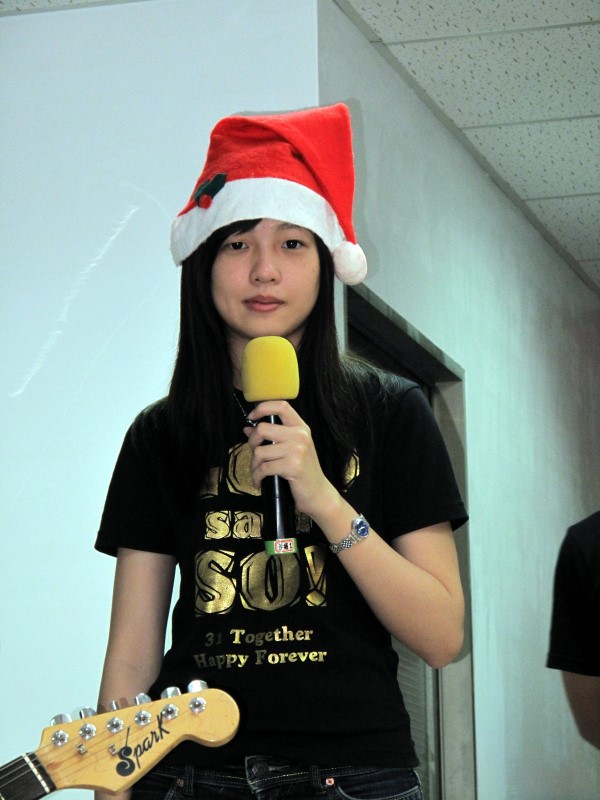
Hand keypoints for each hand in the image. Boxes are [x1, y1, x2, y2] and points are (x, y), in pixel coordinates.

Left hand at [244, 400, 336, 518]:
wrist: (318, 493)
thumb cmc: (303, 471)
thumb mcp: (291, 449)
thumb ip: (272, 436)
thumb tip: (247, 429)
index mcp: (301, 428)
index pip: (281, 406)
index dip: (263, 408)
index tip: (252, 417)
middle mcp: (300, 436)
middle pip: (263, 429)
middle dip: (252, 443)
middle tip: (255, 454)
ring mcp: (297, 450)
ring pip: (260, 451)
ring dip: (254, 465)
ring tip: (258, 472)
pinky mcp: (292, 466)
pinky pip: (263, 468)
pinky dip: (257, 476)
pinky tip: (260, 481)